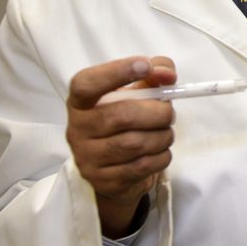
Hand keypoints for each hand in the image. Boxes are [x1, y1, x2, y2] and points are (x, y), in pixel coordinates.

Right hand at [67, 56, 175, 238]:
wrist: (116, 167)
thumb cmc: (126, 119)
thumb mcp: (137, 91)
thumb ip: (154, 73)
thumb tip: (167, 74)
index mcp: (80, 102)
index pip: (87, 83)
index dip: (116, 72)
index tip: (146, 65)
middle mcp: (77, 129)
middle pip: (122, 115)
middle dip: (157, 112)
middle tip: (168, 113)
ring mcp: (87, 158)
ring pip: (135, 144)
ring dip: (162, 136)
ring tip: (165, 133)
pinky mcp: (103, 180)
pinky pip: (142, 166)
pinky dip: (161, 156)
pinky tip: (159, 151)